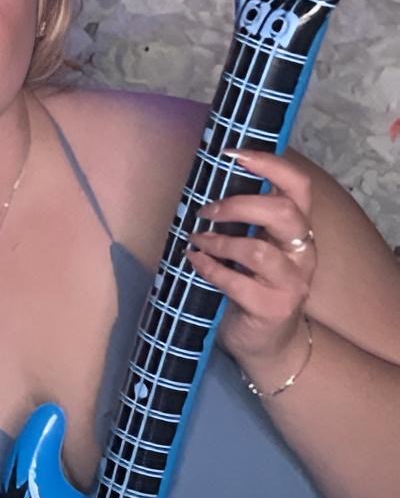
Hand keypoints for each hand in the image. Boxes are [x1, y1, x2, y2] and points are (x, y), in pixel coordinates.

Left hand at [188, 149, 317, 383]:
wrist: (266, 343)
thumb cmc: (252, 285)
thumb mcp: (250, 248)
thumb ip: (240, 221)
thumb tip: (202, 183)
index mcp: (297, 230)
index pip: (298, 187)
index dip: (269, 164)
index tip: (232, 153)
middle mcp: (302, 253)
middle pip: (283, 212)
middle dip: (239, 204)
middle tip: (206, 210)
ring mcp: (292, 283)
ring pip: (258, 250)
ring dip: (219, 241)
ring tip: (196, 240)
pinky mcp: (274, 308)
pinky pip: (237, 282)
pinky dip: (209, 268)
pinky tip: (194, 261)